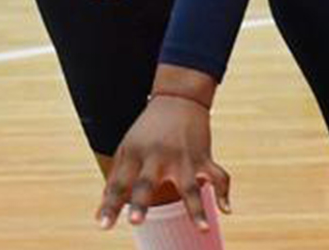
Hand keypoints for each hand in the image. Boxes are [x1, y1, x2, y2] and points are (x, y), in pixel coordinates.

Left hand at [98, 90, 230, 231]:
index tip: (102, 225)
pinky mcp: (204, 157)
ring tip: (201, 228)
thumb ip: (118, 177)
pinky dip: (223, 193)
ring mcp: (183, 158)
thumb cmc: (147, 130)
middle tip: (135, 221)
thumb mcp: (127, 148)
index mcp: (134, 154)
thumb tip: (105, 206)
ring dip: (196, 208)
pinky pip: (217, 177)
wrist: (177, 100)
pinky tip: (226, 209)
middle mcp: (157, 157)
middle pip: (147, 182)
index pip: (119, 183)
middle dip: (141, 202)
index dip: (110, 205)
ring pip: (189, 186)